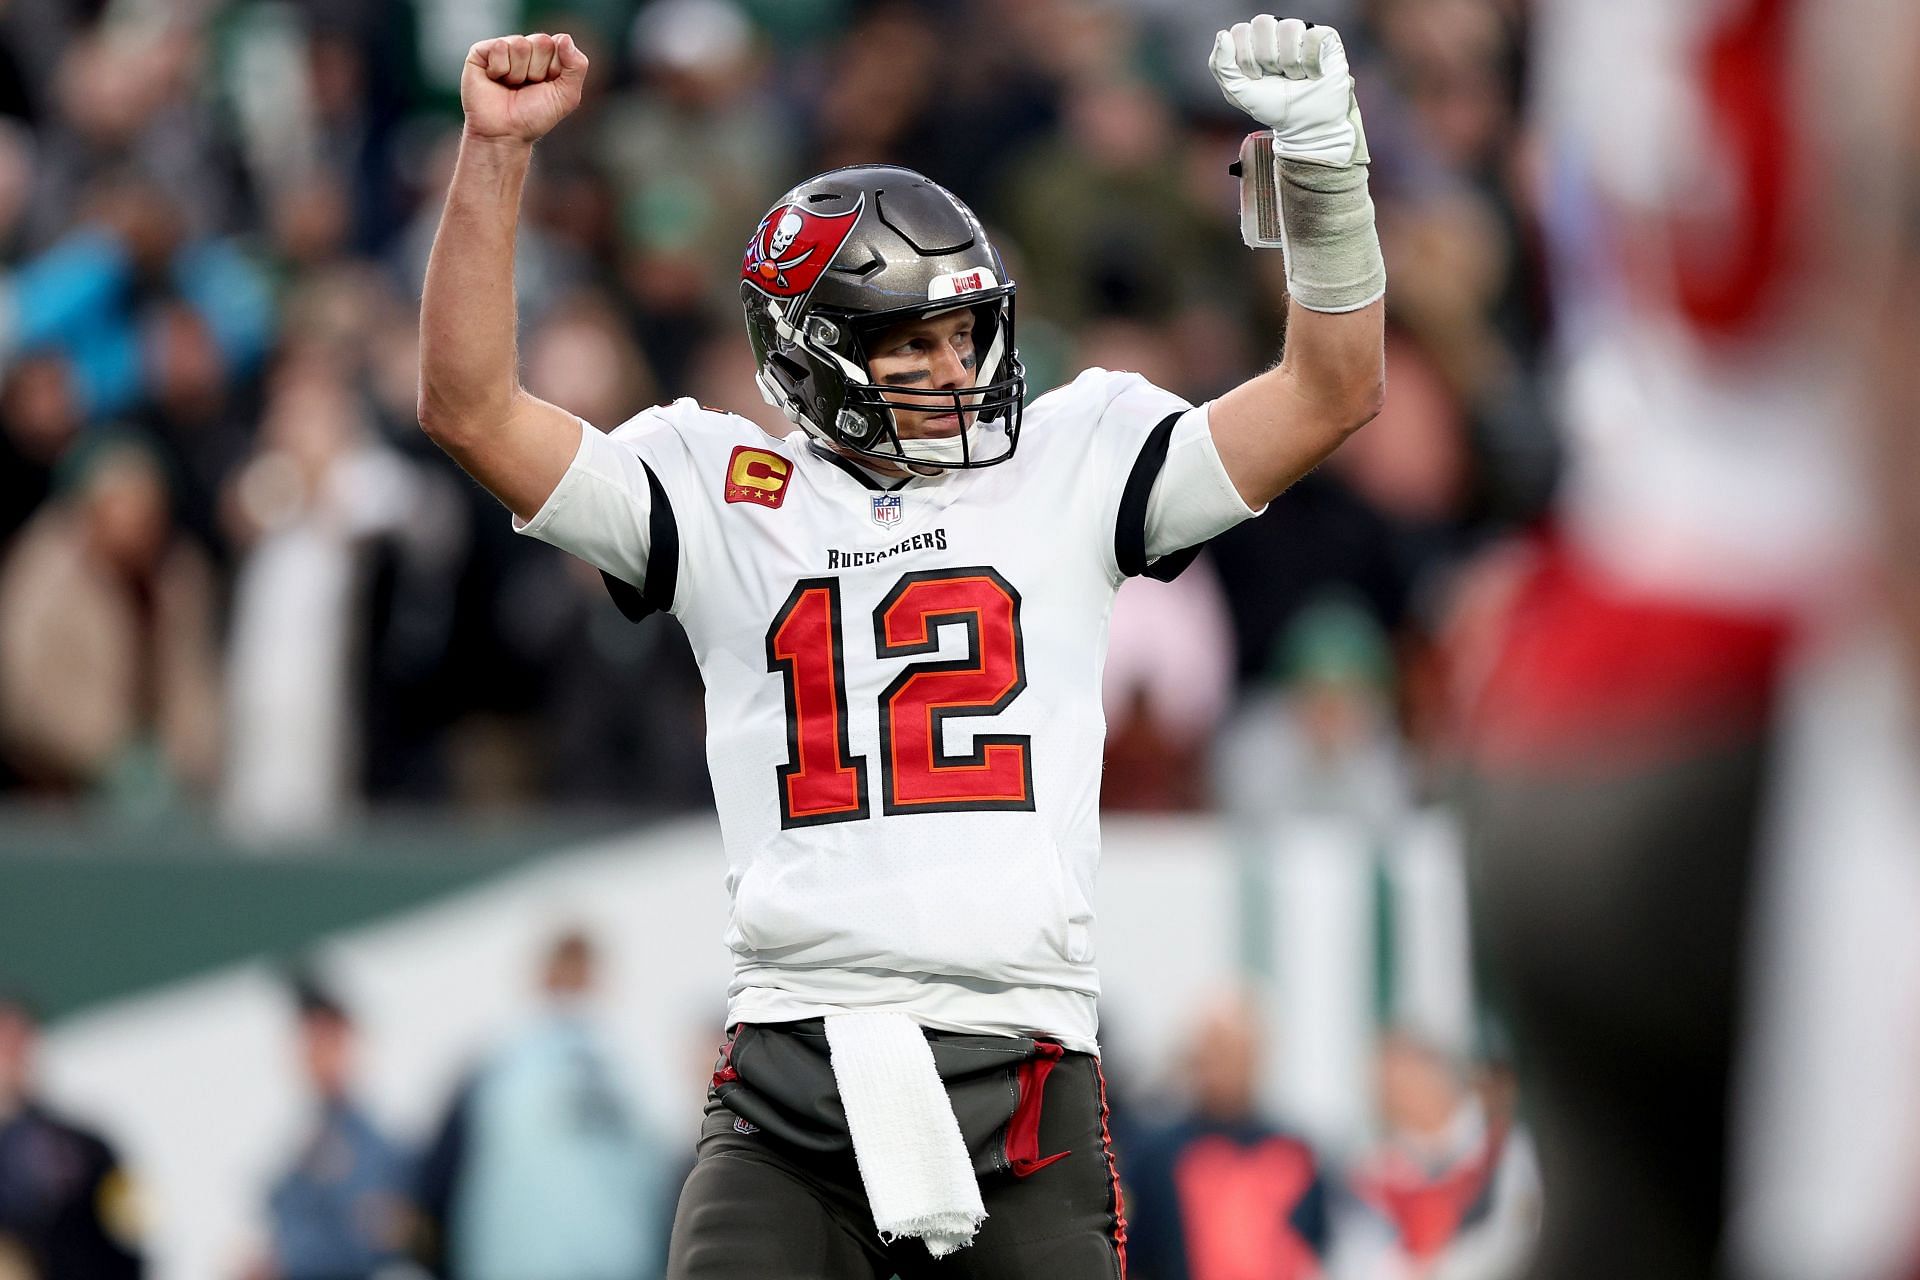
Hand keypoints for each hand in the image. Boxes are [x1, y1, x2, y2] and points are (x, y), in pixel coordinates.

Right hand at [460, 33, 588, 143]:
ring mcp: (503, 47)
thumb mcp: (567, 96)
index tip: (546, 86)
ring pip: (520, 44)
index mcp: (548, 55)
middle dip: (537, 70)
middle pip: (541, 41)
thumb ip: (577, 66)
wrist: (505, 134)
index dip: (554, 69)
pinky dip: (500, 69)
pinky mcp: (481, 51)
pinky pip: (498, 47)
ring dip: (518, 73)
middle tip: (527, 86)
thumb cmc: (535, 116)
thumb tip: (564, 37)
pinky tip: (495, 80)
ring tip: (510, 85)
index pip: (559, 43)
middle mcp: (526, 47)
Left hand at [1209, 15, 1367, 166]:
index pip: (1240, 31)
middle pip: (1262, 23)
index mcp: (1254, 40)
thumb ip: (1221, 65)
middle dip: (1266, 58)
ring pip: (1288, 27)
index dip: (1245, 58)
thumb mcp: (1238, 92)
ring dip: (1289, 62)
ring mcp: (1301, 32)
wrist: (1304, 126)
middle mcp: (1277, 32)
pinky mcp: (1325, 38)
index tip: (1255, 78)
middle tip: (1275, 77)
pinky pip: (1313, 36)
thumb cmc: (1272, 107)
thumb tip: (1223, 35)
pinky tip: (1312, 75)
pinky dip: (1310, 63)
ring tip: (1295, 77)